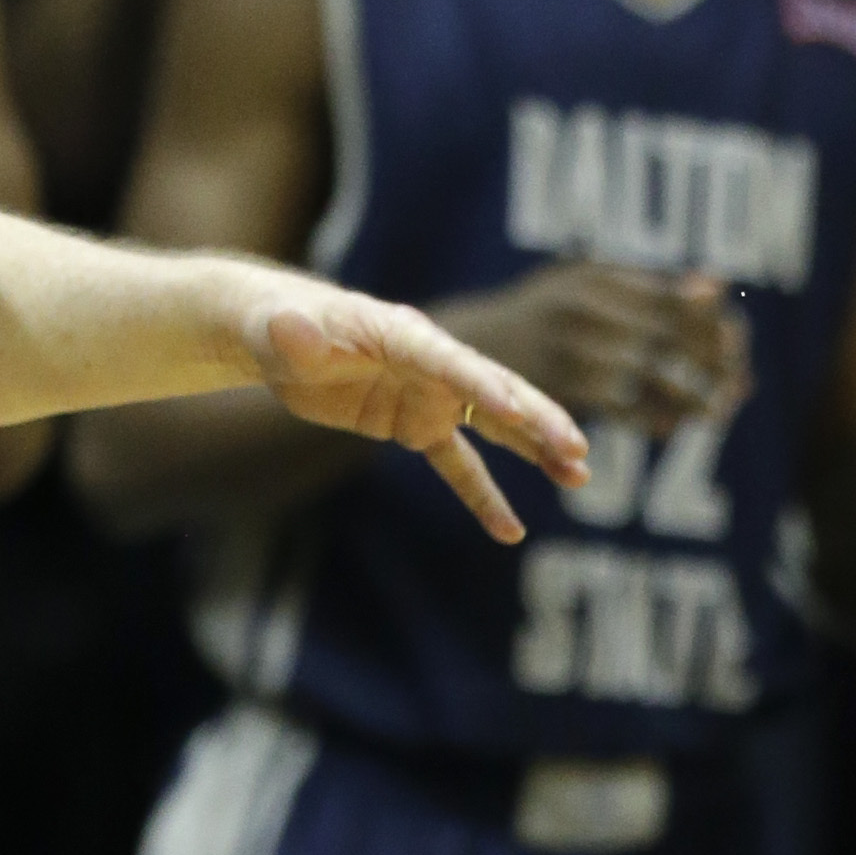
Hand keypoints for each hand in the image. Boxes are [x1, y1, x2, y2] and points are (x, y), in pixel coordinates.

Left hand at [236, 271, 589, 543]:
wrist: (276, 335)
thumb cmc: (277, 323)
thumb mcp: (276, 328)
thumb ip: (289, 334)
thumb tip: (291, 332)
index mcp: (401, 333)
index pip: (449, 362)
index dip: (482, 386)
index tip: (520, 411)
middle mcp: (428, 362)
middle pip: (492, 390)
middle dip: (536, 418)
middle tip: (579, 448)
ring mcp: (428, 395)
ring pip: (493, 426)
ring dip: (535, 449)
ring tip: (579, 475)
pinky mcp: (416, 425)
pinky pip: (458, 464)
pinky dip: (483, 496)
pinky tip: (510, 531)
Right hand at [444, 261, 746, 428]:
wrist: (457, 347)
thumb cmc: (538, 316)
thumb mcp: (581, 283)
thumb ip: (645, 286)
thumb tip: (717, 285)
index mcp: (594, 279)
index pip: (673, 298)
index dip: (712, 324)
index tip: (735, 342)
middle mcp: (582, 312)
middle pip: (669, 336)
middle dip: (712, 363)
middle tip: (739, 383)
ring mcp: (568, 352)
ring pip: (652, 378)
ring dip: (694, 397)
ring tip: (718, 410)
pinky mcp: (558, 392)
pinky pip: (622, 411)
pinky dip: (654, 420)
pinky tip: (671, 426)